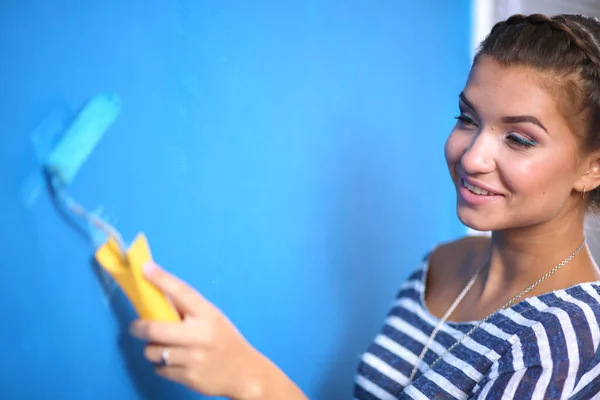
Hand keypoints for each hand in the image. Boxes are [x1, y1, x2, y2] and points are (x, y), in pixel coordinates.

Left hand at [129, 262, 264, 398]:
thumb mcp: (212, 318)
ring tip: (163, 348)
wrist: (244, 373)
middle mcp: (200, 335)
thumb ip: (188, 309)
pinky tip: (174, 362)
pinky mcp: (187, 377)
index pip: (181, 292)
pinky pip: (159, 368)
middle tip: (137, 326)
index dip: (161, 279)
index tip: (145, 269)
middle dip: (139, 327)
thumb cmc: (225, 340)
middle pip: (155, 328)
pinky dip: (162, 365)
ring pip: (152, 351)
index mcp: (208, 315)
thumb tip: (159, 295)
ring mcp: (193, 358)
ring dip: (152, 349)